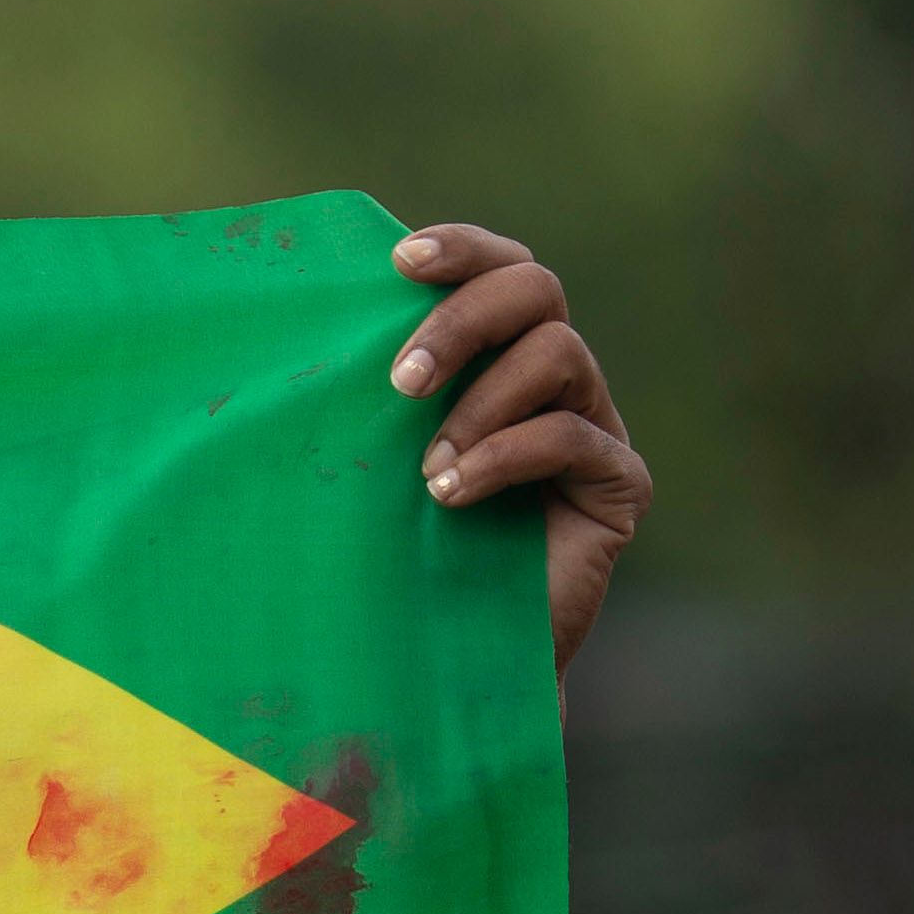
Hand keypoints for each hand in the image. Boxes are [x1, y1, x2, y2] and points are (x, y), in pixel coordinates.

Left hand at [388, 224, 651, 664]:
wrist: (444, 663)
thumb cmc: (393, 555)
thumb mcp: (368, 461)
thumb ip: (362, 393)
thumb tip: (295, 318)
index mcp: (499, 354)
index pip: (498, 267)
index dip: (460, 250)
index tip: (399, 262)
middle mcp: (555, 379)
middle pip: (535, 288)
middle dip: (462, 322)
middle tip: (399, 383)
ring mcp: (595, 427)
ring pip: (558, 353)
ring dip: (479, 403)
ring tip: (427, 470)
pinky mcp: (618, 484)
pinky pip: (570, 436)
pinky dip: (504, 456)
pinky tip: (453, 496)